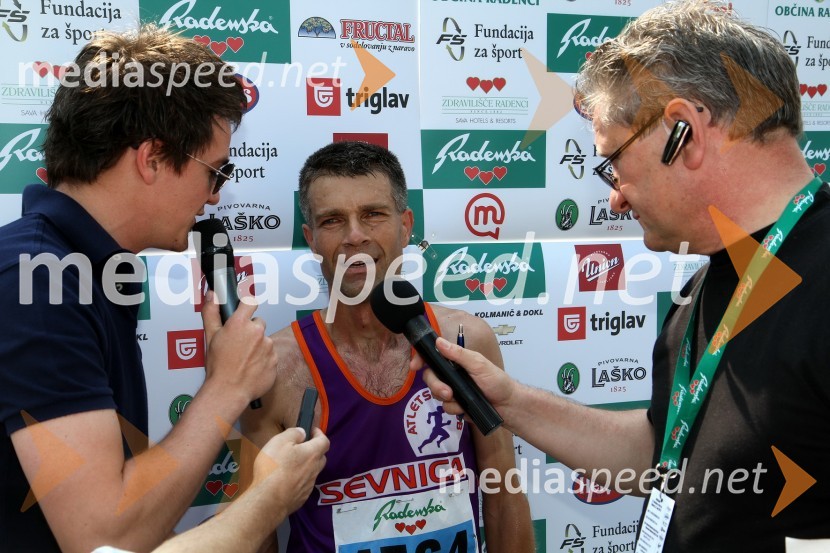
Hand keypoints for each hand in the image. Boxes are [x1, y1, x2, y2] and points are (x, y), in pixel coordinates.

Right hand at [201, 289, 277, 403]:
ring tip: (244, 358)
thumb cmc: (219, 367)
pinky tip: (252, 367)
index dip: (248, 306)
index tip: (246, 309)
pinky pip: (270, 355)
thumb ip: (211, 313)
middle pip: (258, 323)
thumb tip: (213, 296)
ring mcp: (268, 346)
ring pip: (265, 340)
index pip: (250, 302)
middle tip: (239, 344)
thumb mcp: (210, 337)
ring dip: (258, 346)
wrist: (229, 391)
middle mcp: (257, 332)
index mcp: (240, 324)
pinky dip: (264, 359)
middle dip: (250, 331)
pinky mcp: (275, 360)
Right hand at [253, 427, 328, 515]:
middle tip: (301, 448)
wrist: (268, 500)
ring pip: (312, 472)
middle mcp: (315, 470)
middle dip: (314, 451)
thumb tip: (303, 432)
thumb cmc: (273, 467)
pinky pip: (304, 485)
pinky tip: (286, 482)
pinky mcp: (302, 498)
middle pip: (321, 458)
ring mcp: (309, 486)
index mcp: (312, 454)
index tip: (311, 431)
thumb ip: (294, 434)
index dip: (319, 434)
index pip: (325, 441)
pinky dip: (299, 480)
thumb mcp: (279, 441)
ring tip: (291, 465)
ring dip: (306, 467)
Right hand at [410, 337, 515, 415]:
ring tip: (460, 402)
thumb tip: (439, 341)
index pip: (433, 357)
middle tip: (447, 392)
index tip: (415, 365)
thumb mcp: (479, 364)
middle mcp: (452, 374)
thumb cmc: (497, 381)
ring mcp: (453, 390)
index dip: (421, 359)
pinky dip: (454, 409)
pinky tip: (465, 409)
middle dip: (435, 385)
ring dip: (446, 399)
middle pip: (430, 377)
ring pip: (436, 394)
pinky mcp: (456, 405)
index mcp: (456, 361)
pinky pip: (445, 407)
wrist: (508, 407)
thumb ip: (459, 354)